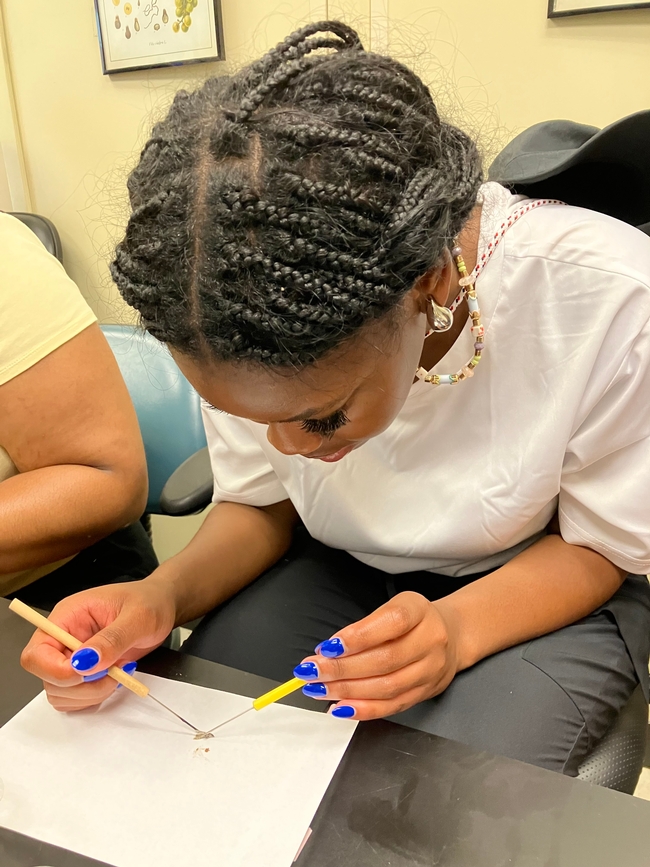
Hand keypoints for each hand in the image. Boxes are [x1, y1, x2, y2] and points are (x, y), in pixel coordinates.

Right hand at [20, 577, 175, 712]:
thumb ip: (112, 639)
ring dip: (90, 693)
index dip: (54, 670)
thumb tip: (86, 661)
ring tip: (118, 673)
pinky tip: (114, 679)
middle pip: (47, 677)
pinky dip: (93, 698)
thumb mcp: (138, 616)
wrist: (161, 607)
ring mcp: (72, 657)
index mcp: (67, 617)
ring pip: (60, 693)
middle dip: (80, 685)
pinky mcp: (83, 673)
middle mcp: (63, 638)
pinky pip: (75, 698)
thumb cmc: (149, 602)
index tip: (85, 672)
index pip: (36, 652)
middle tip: (114, 673)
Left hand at [293, 592, 461, 719]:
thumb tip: (329, 650)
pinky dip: (363, 710)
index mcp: (419, 611)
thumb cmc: (414, 620)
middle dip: (342, 669)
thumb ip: (364, 626)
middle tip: (312, 671)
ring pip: (387, 687)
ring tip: (319, 688)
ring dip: (347, 691)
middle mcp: (430, 641)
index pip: (391, 623)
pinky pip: (392, 706)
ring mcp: (430, 670)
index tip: (329, 647)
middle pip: (385, 660)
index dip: (359, 636)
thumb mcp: (393, 607)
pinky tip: (340, 707)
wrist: (452, 635)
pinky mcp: (425, 693)